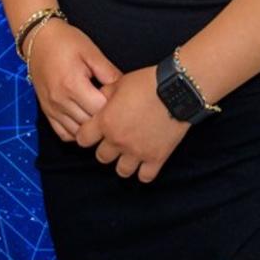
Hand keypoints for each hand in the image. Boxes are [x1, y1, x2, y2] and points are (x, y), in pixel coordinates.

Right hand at [24, 20, 117, 141]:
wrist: (38, 39)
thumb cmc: (65, 42)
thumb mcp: (91, 52)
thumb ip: (109, 72)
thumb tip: (124, 90)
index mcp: (73, 85)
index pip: (100, 110)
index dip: (113, 106)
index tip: (117, 97)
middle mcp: (60, 100)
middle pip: (90, 124)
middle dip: (104, 118)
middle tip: (111, 106)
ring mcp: (52, 108)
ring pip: (78, 133)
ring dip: (91, 128)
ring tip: (98, 113)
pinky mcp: (46, 111)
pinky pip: (63, 134)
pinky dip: (76, 133)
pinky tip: (84, 121)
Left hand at [74, 64, 189, 182]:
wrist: (176, 89)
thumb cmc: (147, 82)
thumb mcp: (119, 83)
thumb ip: (105, 95)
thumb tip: (99, 99)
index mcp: (105, 122)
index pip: (83, 139)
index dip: (86, 135)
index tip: (92, 133)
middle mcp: (118, 140)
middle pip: (101, 157)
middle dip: (106, 150)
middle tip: (114, 141)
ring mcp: (137, 152)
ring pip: (121, 171)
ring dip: (123, 163)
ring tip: (129, 154)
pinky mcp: (156, 158)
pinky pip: (145, 177)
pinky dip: (144, 172)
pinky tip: (145, 162)